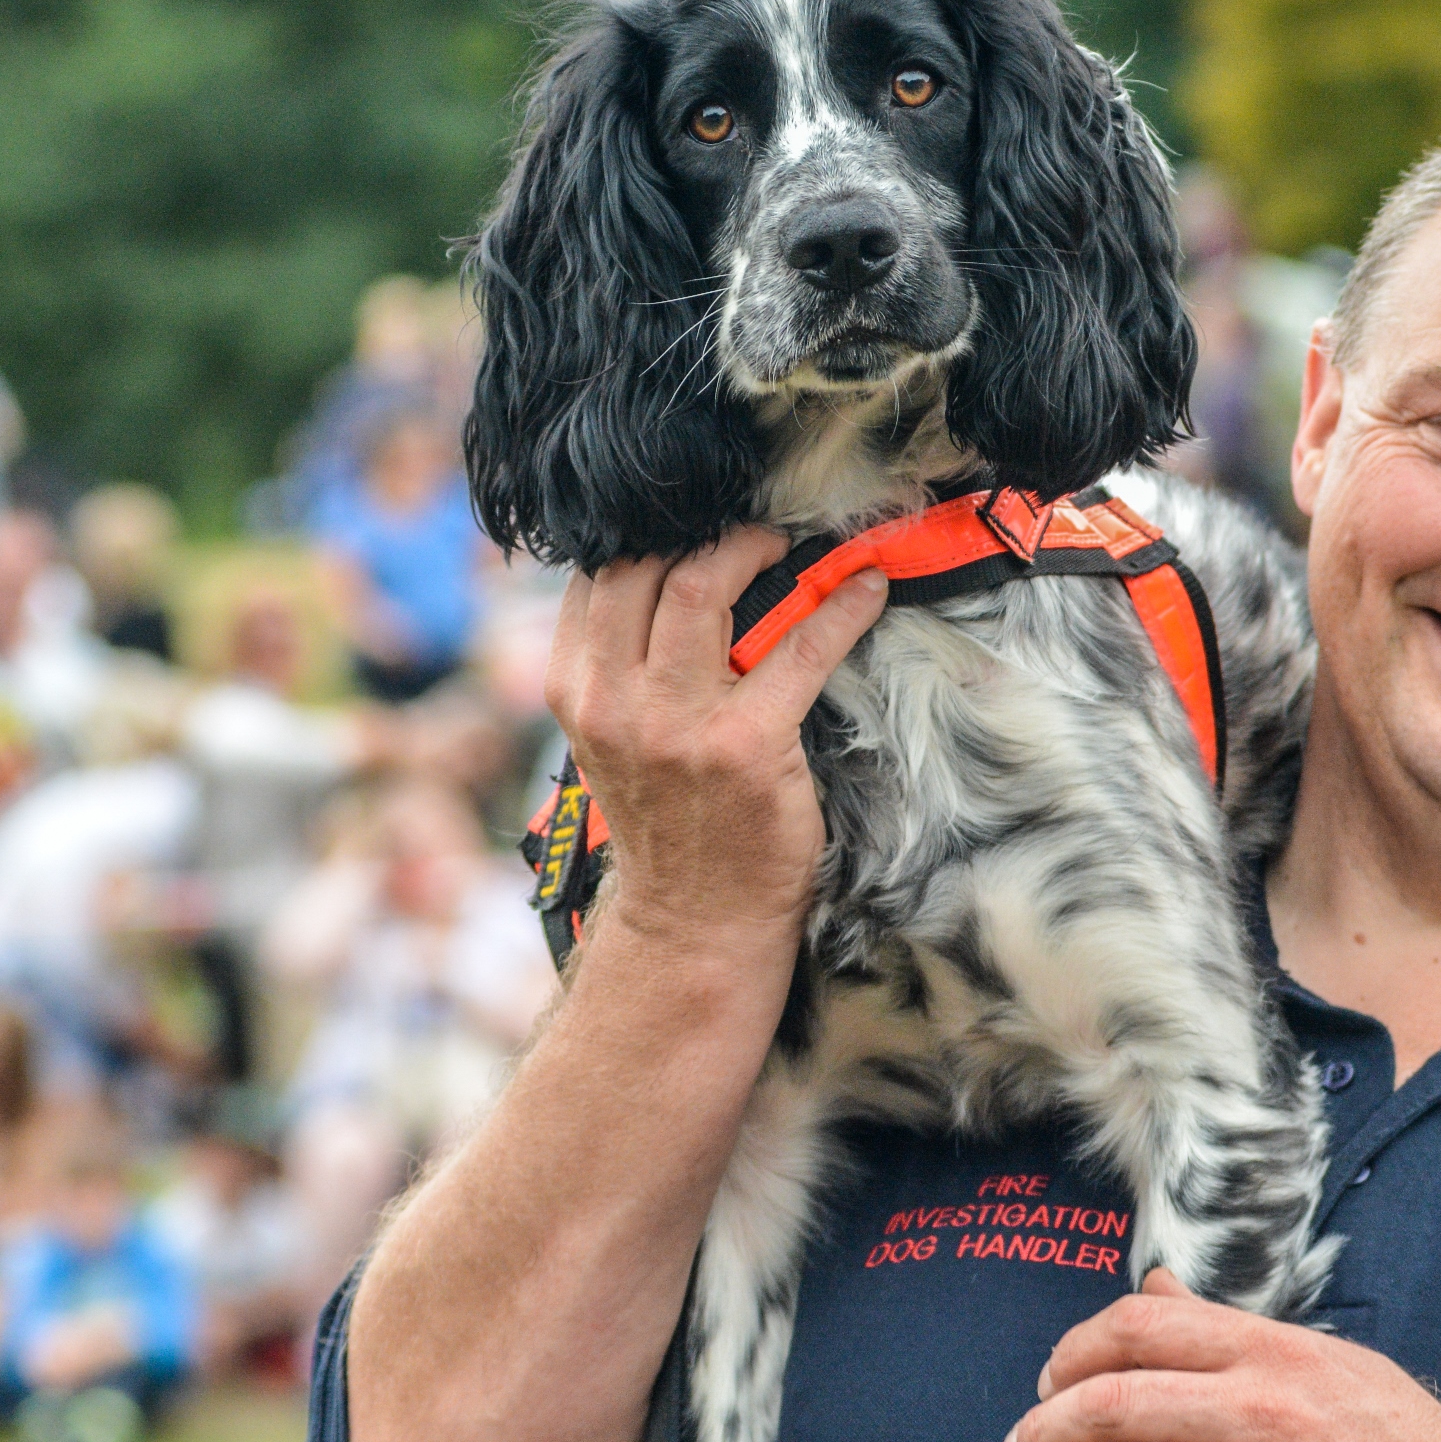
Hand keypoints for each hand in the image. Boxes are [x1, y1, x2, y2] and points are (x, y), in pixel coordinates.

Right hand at [544, 532, 887, 942]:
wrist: (695, 924)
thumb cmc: (667, 822)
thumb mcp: (611, 740)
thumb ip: (618, 666)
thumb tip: (660, 576)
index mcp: (574, 691)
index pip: (596, 576)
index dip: (647, 532)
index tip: (693, 518)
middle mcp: (613, 701)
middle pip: (642, 565)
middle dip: (701, 529)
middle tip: (751, 526)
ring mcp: (676, 724)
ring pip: (704, 585)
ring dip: (756, 547)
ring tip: (790, 544)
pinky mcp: (744, 746)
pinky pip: (799, 648)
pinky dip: (841, 608)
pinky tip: (866, 590)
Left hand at [1001, 1270, 1440, 1441]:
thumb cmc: (1397, 1440)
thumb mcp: (1323, 1359)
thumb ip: (1228, 1330)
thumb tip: (1150, 1290)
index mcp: (1273, 1351)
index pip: (1139, 1328)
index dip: (1071, 1352)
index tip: (1047, 1382)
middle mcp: (1263, 1411)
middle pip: (1112, 1403)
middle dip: (1042, 1431)